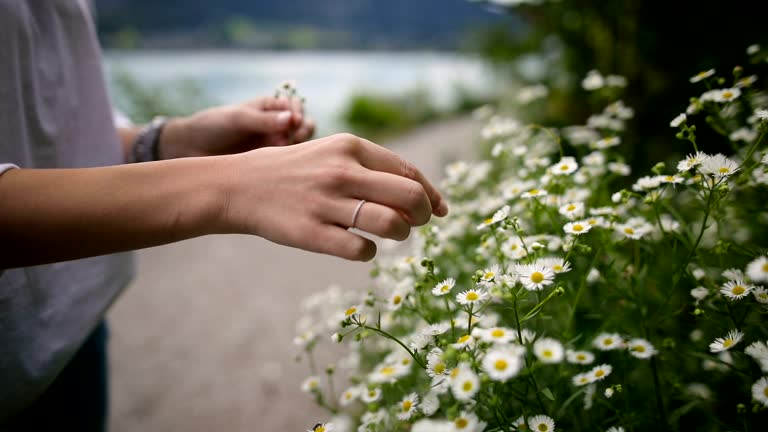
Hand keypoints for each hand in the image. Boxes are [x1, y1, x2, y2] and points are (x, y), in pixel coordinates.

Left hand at [159, 96, 314, 158]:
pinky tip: (282, 165)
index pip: (295, 106)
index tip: (292, 121)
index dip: (298, 113)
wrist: (190, 149)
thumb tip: (290, 119)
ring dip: (299, 146)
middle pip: (303, 125)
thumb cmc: (211, 126)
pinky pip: (287, 162)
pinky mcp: (268, 163)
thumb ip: (263, 120)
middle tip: (291, 137)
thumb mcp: (237, 119)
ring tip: (285, 150)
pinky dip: (290, 163)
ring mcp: (272, 145)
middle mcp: (274, 125)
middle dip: (303, 130)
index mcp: (268, 107)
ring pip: (299, 145)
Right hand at [217, 133, 448, 260]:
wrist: (239, 186)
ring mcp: (326, 203)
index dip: (432, 194)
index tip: (441, 209)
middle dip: (423, 215)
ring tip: (391, 234)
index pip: (408, 171)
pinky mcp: (311, 233)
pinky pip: (362, 250)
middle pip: (409, 197)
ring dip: (400, 234)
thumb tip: (422, 199)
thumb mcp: (332, 154)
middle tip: (417, 224)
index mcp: (350, 146)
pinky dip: (370, 252)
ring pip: (391, 224)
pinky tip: (361, 247)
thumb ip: (373, 170)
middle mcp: (341, 171)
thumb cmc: (295, 172)